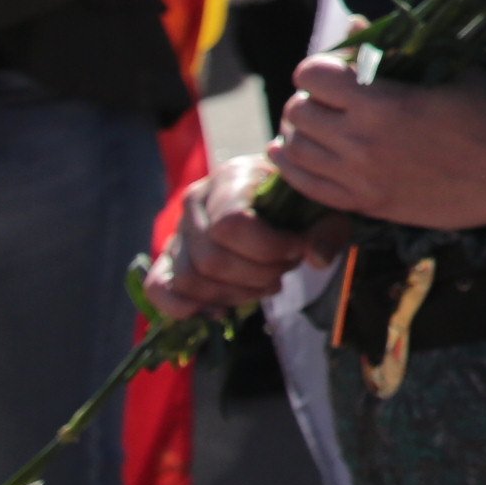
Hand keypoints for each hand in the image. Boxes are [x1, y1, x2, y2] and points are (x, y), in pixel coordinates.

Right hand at [143, 154, 343, 318]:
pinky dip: (188, 307)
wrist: (280, 202)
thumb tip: (315, 258)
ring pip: (190, 279)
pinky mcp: (169, 258)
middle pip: (212, 259)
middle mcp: (196, 200)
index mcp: (232, 177)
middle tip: (285, 269)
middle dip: (257, 275)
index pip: (230, 224)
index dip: (268, 247)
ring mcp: (178, 231)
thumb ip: (326, 231)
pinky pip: (159, 289)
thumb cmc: (302, 204)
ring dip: (234, 294)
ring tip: (265, 284)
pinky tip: (224, 307)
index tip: (297, 249)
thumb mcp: (324, 210)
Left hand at [266, 54, 485, 229]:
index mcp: (383, 103)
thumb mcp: (451, 70)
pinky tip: (301, 155)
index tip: (335, 70)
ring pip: (295, 151)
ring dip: (301, 132)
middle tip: (329, 97)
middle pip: (298, 112)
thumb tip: (354, 26)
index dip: (318, 67)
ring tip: (317, 125)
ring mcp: (360, 178)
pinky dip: (296, 168)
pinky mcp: (365, 205)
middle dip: (309, 98)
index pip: (312, 76)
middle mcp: (362, 142)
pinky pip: (307, 188)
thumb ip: (396, 49)